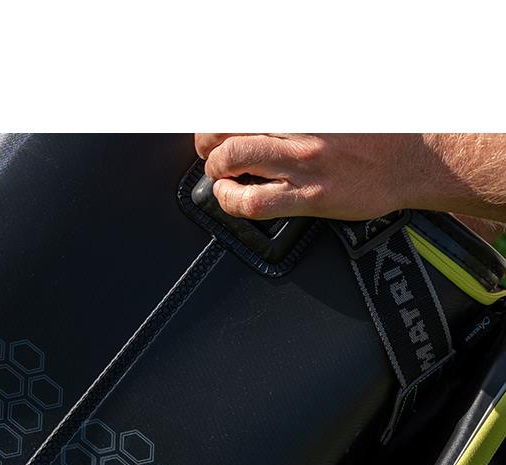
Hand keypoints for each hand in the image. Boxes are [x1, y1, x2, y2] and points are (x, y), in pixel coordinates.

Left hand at [194, 133, 505, 223]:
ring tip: (219, 173)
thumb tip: (259, 114)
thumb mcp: (335, 105)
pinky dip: (230, 200)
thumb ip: (298, 108)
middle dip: (207, 138)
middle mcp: (302, 126)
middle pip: (229, 124)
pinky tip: (230, 196)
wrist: (417, 163)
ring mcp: (304, 162)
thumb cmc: (378, 134)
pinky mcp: (310, 197)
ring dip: (215, 167)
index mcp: (306, 103)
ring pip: (234, 157)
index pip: (244, 101)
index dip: (218, 114)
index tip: (212, 124)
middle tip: (208, 148)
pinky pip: (255, 201)